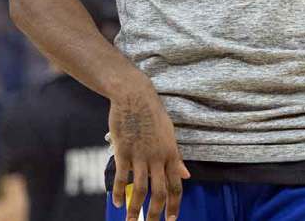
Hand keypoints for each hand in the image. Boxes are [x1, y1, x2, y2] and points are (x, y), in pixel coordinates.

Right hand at [109, 78, 189, 220]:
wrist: (134, 95)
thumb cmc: (153, 113)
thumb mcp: (169, 134)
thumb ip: (176, 157)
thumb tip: (186, 175)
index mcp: (171, 154)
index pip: (176, 186)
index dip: (174, 205)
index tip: (172, 220)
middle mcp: (158, 158)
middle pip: (160, 192)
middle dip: (156, 213)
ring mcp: (140, 155)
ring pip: (141, 189)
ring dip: (136, 209)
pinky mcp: (123, 152)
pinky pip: (122, 177)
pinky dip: (120, 193)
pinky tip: (118, 204)